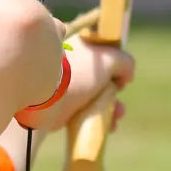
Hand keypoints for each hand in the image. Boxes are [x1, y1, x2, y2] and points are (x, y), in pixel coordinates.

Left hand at [15, 39, 135, 133]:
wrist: (44, 102)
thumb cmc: (77, 75)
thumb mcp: (109, 59)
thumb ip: (125, 62)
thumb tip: (126, 75)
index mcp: (77, 44)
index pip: (101, 50)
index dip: (115, 63)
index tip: (121, 78)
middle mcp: (70, 62)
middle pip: (100, 76)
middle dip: (115, 92)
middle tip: (119, 103)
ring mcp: (63, 84)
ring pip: (93, 95)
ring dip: (111, 107)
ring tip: (116, 117)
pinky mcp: (58, 105)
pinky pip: (83, 110)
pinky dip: (97, 118)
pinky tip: (108, 126)